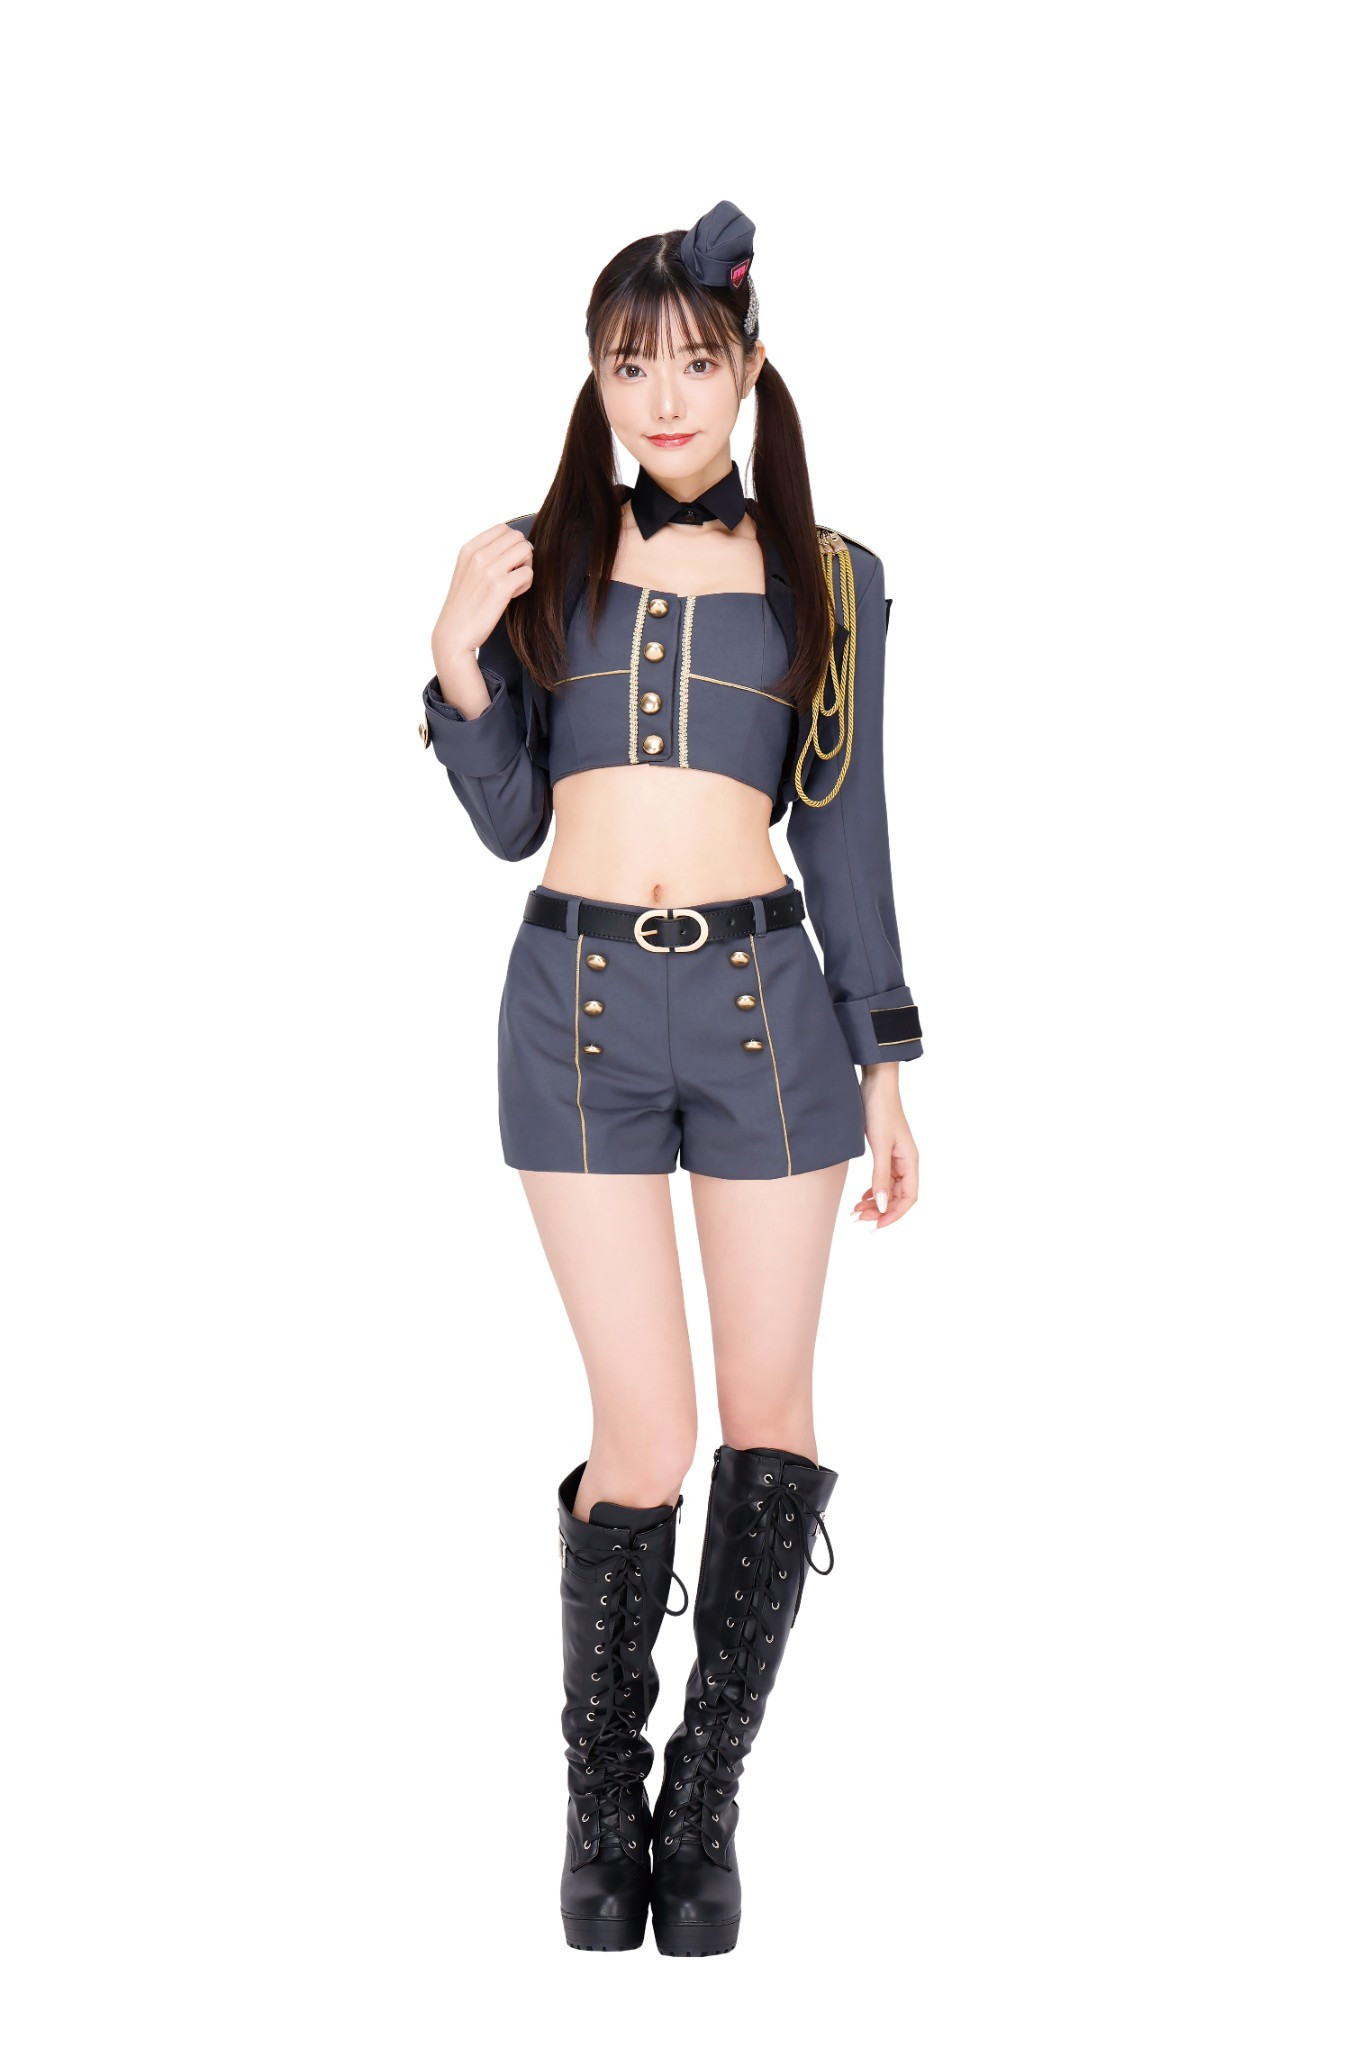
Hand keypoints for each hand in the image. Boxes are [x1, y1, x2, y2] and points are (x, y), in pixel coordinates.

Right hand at [432, 522, 533, 667]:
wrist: (454, 634)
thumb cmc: (463, 606)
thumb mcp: (466, 571)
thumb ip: (484, 555)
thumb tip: (513, 544)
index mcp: (469, 549)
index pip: (503, 529)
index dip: (511, 544)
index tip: (506, 562)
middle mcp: (478, 556)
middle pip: (518, 538)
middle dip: (522, 554)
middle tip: (514, 574)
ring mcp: (489, 571)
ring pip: (526, 551)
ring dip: (526, 567)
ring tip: (514, 584)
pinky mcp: (501, 588)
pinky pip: (528, 573)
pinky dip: (526, 585)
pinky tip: (514, 595)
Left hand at [850, 1067, 918, 1227]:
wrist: (875, 1084)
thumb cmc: (880, 1111)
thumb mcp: (879, 1146)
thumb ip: (880, 1176)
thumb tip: (881, 1205)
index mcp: (910, 1161)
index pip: (909, 1198)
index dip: (894, 1214)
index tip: (876, 1225)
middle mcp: (906, 1162)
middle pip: (897, 1196)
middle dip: (880, 1210)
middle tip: (858, 1217)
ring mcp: (896, 1157)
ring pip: (888, 1188)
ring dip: (874, 1201)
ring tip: (856, 1210)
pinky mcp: (885, 1151)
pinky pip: (882, 1178)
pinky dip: (872, 1189)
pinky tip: (861, 1196)